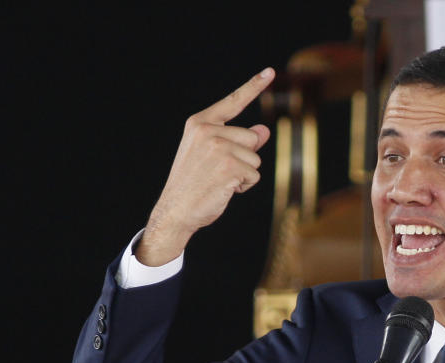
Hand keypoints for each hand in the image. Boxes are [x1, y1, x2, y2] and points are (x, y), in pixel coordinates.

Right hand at [137, 68, 274, 265]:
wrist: (175, 211)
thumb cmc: (194, 184)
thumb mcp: (212, 156)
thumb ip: (238, 141)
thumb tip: (264, 130)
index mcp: (199, 123)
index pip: (233, 102)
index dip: (253, 86)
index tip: (269, 71)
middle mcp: (208, 130)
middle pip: (252, 137)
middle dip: (244, 157)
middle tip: (218, 172)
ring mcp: (219, 147)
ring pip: (255, 158)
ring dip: (244, 174)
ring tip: (219, 181)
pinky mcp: (229, 166)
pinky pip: (254, 175)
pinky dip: (244, 186)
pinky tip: (223, 190)